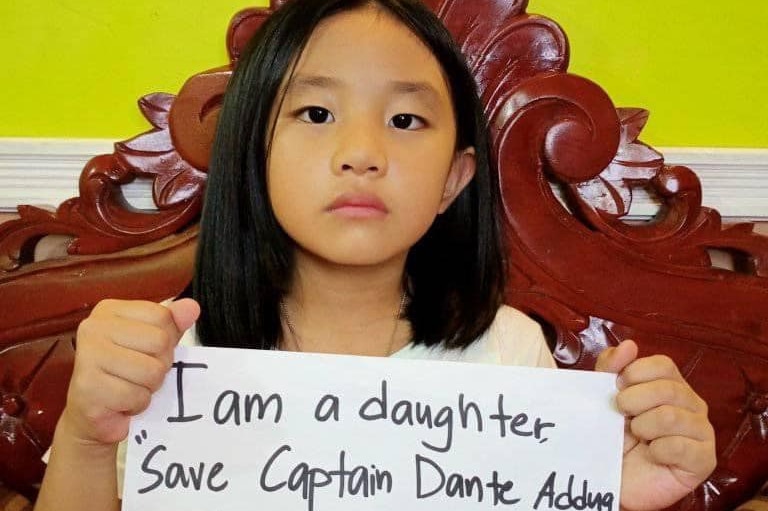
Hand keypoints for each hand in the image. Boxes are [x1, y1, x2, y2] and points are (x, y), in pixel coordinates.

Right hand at [60, 298, 199, 445]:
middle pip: (160, 341)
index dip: (167, 340)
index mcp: (110, 311)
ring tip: (130, 388)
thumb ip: (172, 325)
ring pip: (151, 371)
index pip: (162, 316)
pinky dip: (137, 404)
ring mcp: (87, 357)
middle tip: (139, 375)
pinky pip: (137, 396)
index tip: (147, 352)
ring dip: (149, 387)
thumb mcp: (153, 344)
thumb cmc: (125, 375)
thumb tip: (192, 307)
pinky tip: (121, 403)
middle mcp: (93, 328)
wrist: (93, 416)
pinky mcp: (88, 388)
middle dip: (159, 365)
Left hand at [596, 341, 715, 510]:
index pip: (663, 364)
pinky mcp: (702, 460)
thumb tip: (629, 345)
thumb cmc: (612, 435)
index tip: (616, 387)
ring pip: (671, 416)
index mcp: (671, 384)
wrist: (610, 477)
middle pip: (668, 388)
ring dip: (643, 426)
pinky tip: (651, 455)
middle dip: (634, 400)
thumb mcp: (604, 396)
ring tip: (636, 436)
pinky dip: (656, 450)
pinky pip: (679, 446)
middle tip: (621, 414)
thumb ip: (611, 368)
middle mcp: (692, 404)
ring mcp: (701, 432)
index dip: (635, 373)